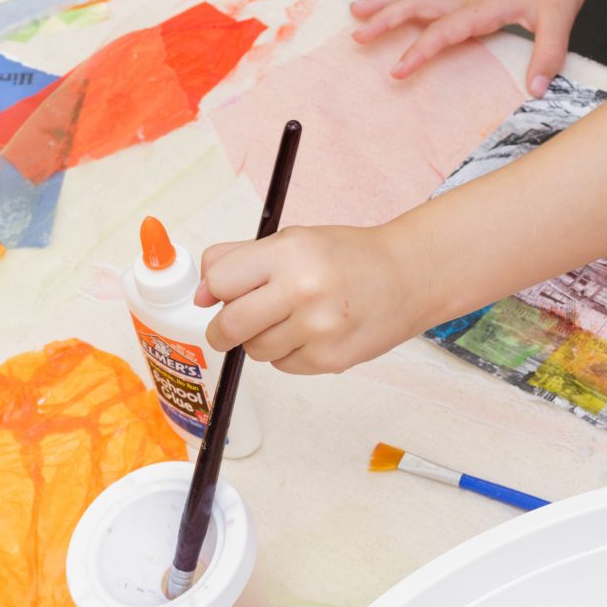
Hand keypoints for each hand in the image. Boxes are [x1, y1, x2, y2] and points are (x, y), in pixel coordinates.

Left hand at [197, 224, 431, 376]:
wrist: (407, 278)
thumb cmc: (346, 257)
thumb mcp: (292, 240)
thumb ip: (238, 260)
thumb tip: (199, 295)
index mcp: (288, 253)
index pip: (219, 281)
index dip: (216, 290)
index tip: (222, 295)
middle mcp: (302, 290)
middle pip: (228, 325)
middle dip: (223, 329)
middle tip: (232, 325)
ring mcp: (317, 329)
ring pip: (254, 350)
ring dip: (261, 340)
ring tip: (293, 319)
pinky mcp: (328, 360)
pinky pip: (282, 366)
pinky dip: (289, 354)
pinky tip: (313, 333)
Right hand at [348, 0, 600, 96]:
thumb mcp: (561, 20)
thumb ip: (547, 57)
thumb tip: (535, 91)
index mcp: (484, 5)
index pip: (443, 31)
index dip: (418, 51)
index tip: (396, 72)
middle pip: (416, 3)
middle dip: (384, 19)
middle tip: (356, 35)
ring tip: (357, 9)